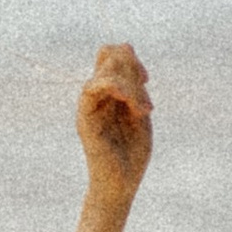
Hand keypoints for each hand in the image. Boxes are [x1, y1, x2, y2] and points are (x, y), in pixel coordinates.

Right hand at [76, 43, 153, 203]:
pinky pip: (92, 88)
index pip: (112, 55)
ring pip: (105, 70)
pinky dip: (114, 87)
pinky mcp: (85, 118)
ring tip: (141, 111)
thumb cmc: (132, 154)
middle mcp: (96, 95)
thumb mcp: (139, 111)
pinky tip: (129, 102)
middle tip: (145, 104)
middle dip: (133, 70)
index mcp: (109, 93)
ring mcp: (89, 105)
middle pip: (109, 55)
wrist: (121, 185)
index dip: (131, 59)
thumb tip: (127, 45)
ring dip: (131, 87)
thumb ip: (134, 82)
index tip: (146, 80)